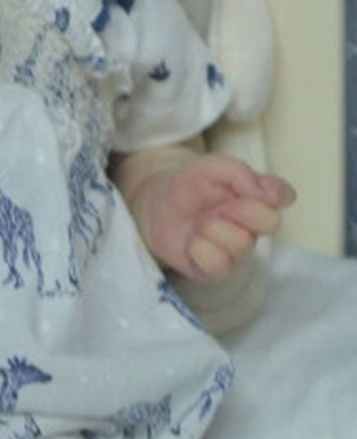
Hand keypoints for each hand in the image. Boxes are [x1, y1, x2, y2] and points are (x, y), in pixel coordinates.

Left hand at [139, 153, 295, 281]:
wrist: (156, 203)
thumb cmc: (189, 185)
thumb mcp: (209, 167)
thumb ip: (240, 173)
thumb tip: (272, 195)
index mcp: (256, 200)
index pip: (282, 196)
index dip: (262, 192)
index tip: (242, 188)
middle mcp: (251, 228)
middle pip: (267, 221)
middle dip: (238, 208)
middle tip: (217, 207)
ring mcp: (234, 251)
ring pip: (241, 244)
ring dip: (214, 228)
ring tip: (198, 223)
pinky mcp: (215, 270)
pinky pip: (219, 266)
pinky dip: (201, 250)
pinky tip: (191, 243)